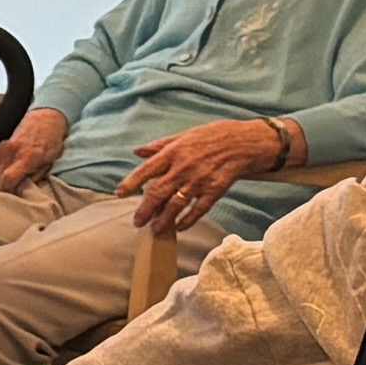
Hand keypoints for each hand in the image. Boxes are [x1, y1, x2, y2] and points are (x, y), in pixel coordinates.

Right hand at [0, 103, 69, 190]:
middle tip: (6, 194)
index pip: (7, 179)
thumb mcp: (50, 161)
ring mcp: (3, 147)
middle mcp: (11, 152)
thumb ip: (35, 176)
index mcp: (26, 158)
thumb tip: (23, 189)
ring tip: (0, 185)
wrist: (47, 117)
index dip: (6, 192)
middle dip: (0, 188)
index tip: (9, 198)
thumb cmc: (51, 138)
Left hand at [121, 117, 293, 233]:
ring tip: (154, 230)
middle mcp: (184, 167)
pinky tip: (179, 228)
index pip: (147, 169)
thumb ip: (160, 145)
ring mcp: (200, 180)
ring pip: (176, 205)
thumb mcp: (185, 135)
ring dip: (163, 220)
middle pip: (159, 192)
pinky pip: (198, 209)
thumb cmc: (213, 136)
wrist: (245, 142)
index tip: (120, 194)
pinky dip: (187, 220)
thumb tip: (137, 151)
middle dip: (145, 209)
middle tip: (137, 222)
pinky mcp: (215, 190)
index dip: (131, 182)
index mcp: (174, 152)